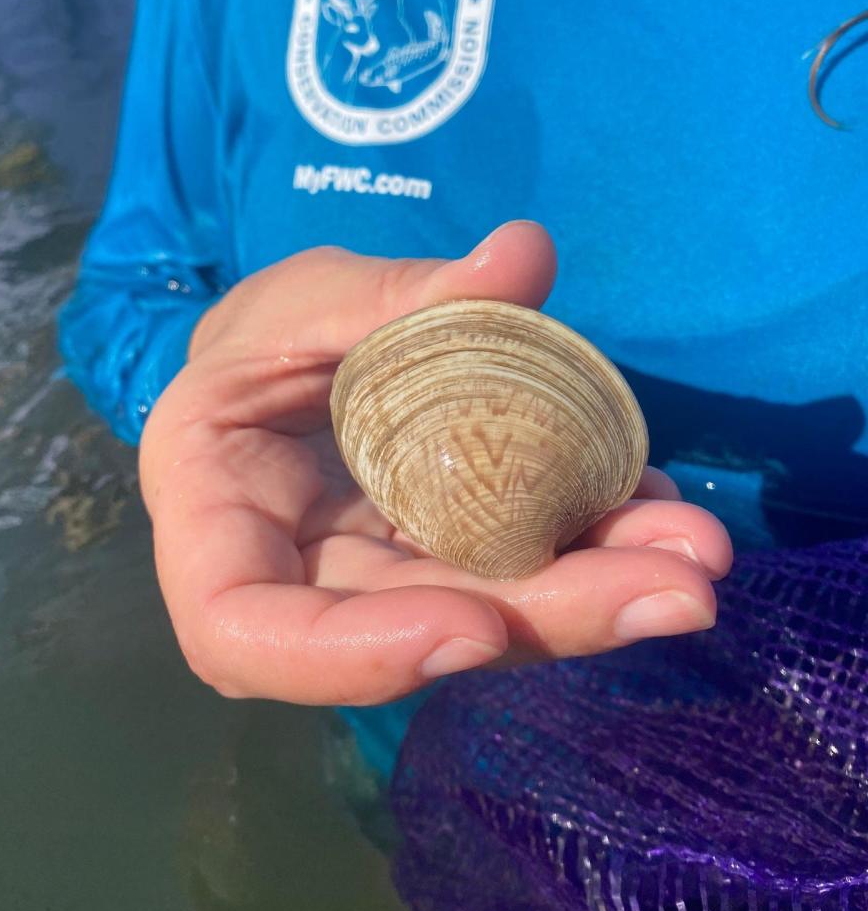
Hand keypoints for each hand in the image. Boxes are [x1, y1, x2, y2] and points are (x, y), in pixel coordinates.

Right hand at [139, 222, 731, 704]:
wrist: (288, 373)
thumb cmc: (261, 338)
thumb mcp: (300, 299)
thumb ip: (392, 291)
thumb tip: (522, 258)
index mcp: (214, 526)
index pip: (245, 632)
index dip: (357, 652)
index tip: (476, 625)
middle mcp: (302, 585)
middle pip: (414, 635)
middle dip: (548, 617)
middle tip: (678, 585)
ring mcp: (388, 589)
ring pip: (487, 614)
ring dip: (599, 590)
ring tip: (696, 552)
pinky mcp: (452, 569)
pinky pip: (519, 570)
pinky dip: (594, 544)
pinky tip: (660, 511)